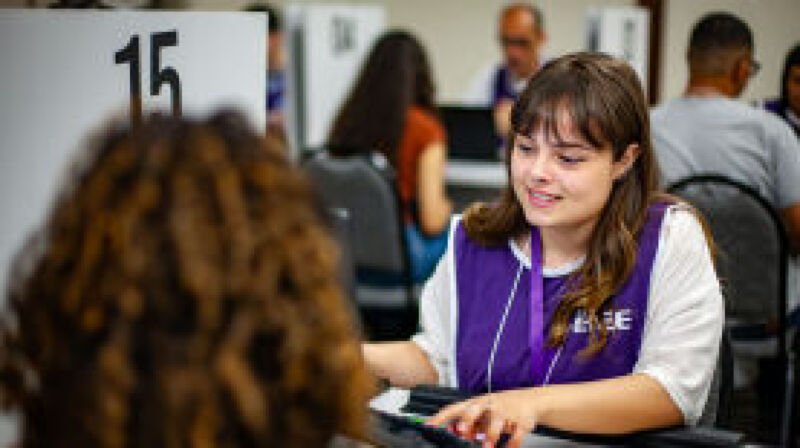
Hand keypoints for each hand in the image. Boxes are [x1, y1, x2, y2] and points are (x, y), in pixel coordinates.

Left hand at [427, 389, 541, 447]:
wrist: (529, 400)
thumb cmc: (500, 407)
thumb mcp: (482, 413)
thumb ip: (468, 424)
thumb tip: (450, 434)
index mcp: (476, 403)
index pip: (454, 408)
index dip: (441, 417)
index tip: (429, 426)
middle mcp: (489, 405)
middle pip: (474, 409)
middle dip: (467, 420)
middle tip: (462, 432)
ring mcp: (505, 412)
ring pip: (496, 422)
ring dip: (490, 436)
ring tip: (486, 447)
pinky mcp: (521, 421)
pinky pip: (516, 434)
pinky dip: (511, 444)